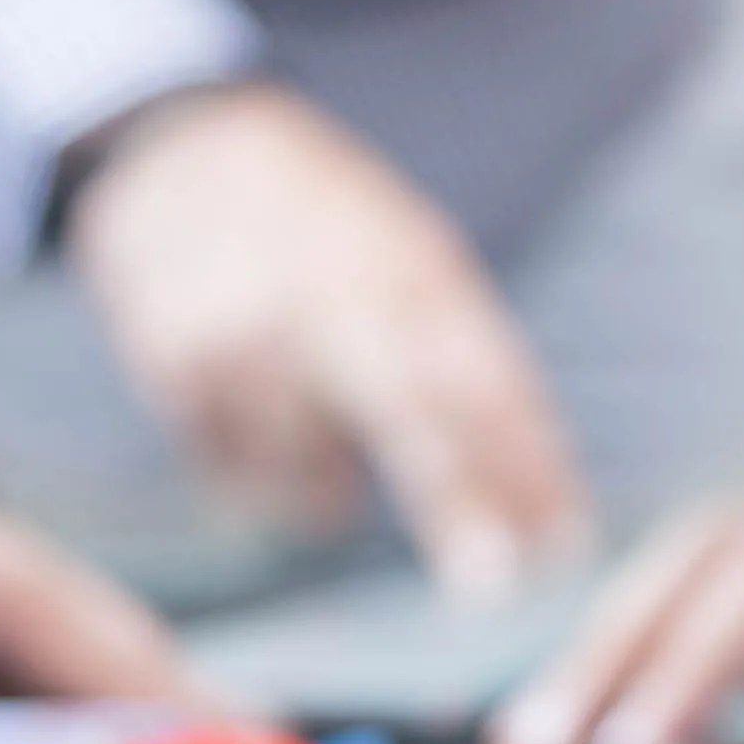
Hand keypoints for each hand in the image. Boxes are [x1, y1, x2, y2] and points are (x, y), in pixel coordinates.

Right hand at [68, 84, 585, 596]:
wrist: (180, 160)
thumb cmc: (329, 238)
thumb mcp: (414, 267)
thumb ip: (472, 373)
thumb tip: (553, 524)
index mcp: (410, 270)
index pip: (482, 378)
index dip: (522, 465)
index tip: (563, 548)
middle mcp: (333, 298)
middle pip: (409, 415)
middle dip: (456, 502)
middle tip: (490, 583)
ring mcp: (251, 337)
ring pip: (312, 485)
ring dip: (324, 483)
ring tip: (303, 400)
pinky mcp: (182, 374)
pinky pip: (241, 479)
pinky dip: (260, 466)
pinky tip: (249, 397)